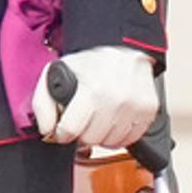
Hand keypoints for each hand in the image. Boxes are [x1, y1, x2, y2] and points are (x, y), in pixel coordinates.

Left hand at [33, 46, 162, 153]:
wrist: (124, 49)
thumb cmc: (91, 63)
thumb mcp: (57, 73)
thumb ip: (43, 104)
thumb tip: (47, 130)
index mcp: (93, 89)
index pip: (71, 130)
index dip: (62, 132)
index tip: (64, 127)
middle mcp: (117, 99)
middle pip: (90, 139)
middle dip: (82, 132)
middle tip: (83, 117)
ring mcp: (135, 106)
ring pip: (110, 143)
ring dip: (101, 134)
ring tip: (99, 116)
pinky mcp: (148, 111)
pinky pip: (129, 139)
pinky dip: (119, 134)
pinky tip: (113, 119)